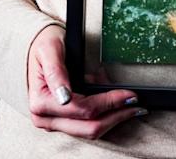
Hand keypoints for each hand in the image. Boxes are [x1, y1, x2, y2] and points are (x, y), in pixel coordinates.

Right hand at [27, 25, 146, 138]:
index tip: (129, 94)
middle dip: (116, 116)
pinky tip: (114, 97)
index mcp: (41, 103)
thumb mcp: (49, 50)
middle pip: (89, 127)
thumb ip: (56, 73)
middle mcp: (46, 118)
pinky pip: (88, 123)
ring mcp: (54, 122)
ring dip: (112, 115)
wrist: (37, 47)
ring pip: (90, 129)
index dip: (109, 103)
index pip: (83, 109)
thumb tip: (65, 96)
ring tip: (126, 97)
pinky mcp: (63, 121)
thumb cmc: (43, 45)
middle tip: (137, 104)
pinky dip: (104, 112)